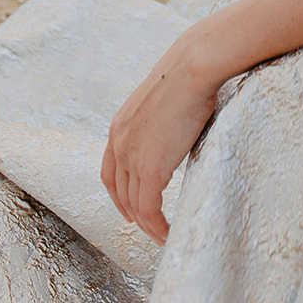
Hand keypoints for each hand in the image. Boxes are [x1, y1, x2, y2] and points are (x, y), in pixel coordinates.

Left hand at [101, 32, 218, 245]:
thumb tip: (178, 125)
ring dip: (147, 225)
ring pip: (134, 205)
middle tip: (146, 226)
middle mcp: (119, 144)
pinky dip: (156, 227)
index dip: (118, 192)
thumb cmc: (188, 74)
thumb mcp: (163, 100)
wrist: (192, 67)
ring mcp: (132, 158)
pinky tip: (166, 233)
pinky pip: (149, 210)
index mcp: (119, 126)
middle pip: (119, 191)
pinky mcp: (150, 170)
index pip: (110, 171)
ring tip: (160, 235)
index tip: (128, 206)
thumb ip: (161, 120)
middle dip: (131, 211)